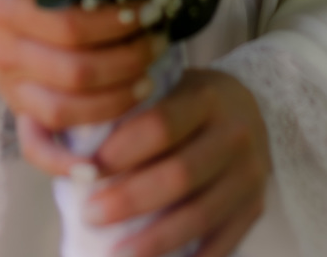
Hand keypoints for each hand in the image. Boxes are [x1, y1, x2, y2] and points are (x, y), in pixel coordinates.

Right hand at [0, 0, 162, 132]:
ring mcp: (12, 87)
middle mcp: (8, 54)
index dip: (112, 23)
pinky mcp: (19, 108)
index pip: (68, 26)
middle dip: (127, 58)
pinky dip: (94, 126)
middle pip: (77, 71)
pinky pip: (56, 130)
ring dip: (119, 95)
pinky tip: (127, 107)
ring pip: (71, 107)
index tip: (144, 8)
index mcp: (4, 10)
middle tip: (159, 37)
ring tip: (152, 72)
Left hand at [18, 67, 269, 256]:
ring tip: (116, 255)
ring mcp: (250, 174)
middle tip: (91, 214)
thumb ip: (133, 108)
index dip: (124, 150)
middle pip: (179, 174)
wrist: (254, 109)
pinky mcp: (256, 207)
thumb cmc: (190, 101)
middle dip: (130, 199)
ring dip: (154, 241)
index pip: (162, 124)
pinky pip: (225, 243)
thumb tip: (69, 143)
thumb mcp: (170, 86)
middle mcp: (234, 134)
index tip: (90, 168)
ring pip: (199, 215)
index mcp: (207, 96)